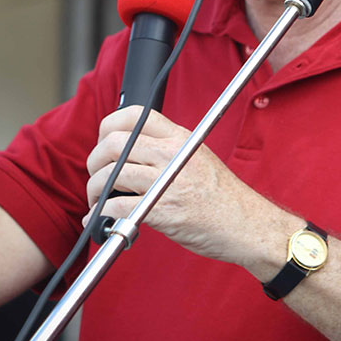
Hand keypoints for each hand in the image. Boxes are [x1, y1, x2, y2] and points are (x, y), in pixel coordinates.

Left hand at [85, 106, 265, 265]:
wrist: (246, 225)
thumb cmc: (222, 197)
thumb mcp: (199, 157)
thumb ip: (169, 150)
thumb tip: (130, 154)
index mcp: (180, 138)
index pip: (135, 114)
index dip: (109, 126)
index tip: (104, 143)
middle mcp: (171, 154)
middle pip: (113, 143)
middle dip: (94, 161)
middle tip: (97, 175)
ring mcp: (166, 182)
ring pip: (109, 174)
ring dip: (94, 189)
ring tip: (97, 199)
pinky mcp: (161, 210)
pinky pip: (116, 207)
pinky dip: (99, 216)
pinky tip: (98, 222)